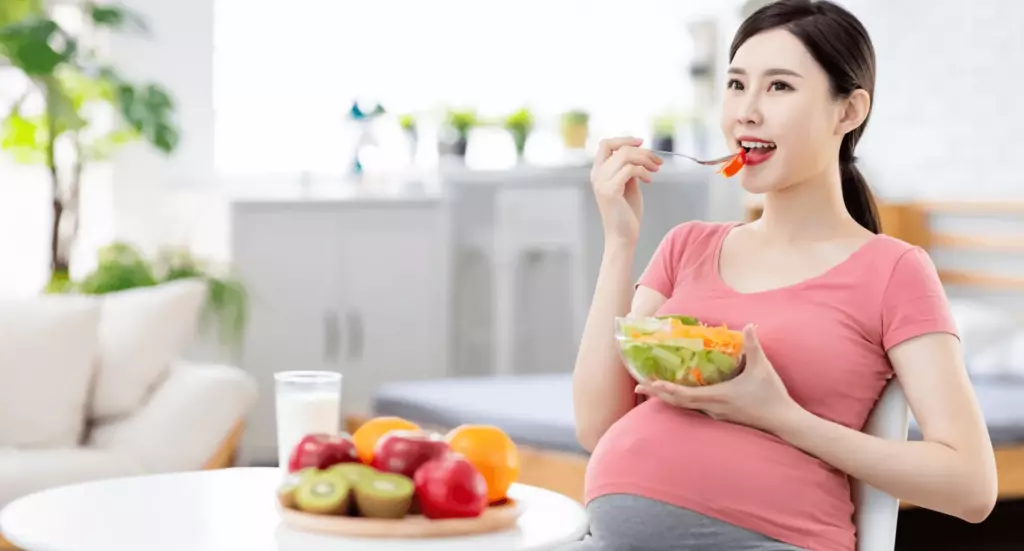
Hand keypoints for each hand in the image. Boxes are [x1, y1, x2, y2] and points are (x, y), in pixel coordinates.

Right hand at [590, 137, 662, 244]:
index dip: (624, 139)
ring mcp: (602, 183)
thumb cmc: (626, 213)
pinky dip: (644, 172)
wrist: (623, 236)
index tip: (642, 143)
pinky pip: (630, 170)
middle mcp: (597, 175)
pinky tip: (649, 181)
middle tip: (658, 162)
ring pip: (626, 156)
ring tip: (656, 169)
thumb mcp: (628, 185)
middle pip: (620, 148)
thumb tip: (639, 153)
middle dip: (643, 152)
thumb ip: (629, 168)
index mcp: (598, 172)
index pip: (606, 144)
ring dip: (646, 160)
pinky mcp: (610, 190)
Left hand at [635, 325, 800, 434]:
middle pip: (677, 403)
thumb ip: (753, 345)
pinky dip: (681, 401)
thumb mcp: (762, 367)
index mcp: (717, 396)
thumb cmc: (772, 395)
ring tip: (653, 389)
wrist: (783, 421)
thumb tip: (749, 325)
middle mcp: (712, 408)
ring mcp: (716, 414)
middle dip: (657, 394)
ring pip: (685, 407)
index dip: (665, 389)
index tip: (648, 383)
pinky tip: (677, 395)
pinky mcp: (721, 416)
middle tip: (638, 388)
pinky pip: (695, 408)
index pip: (683, 394)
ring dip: (668, 398)